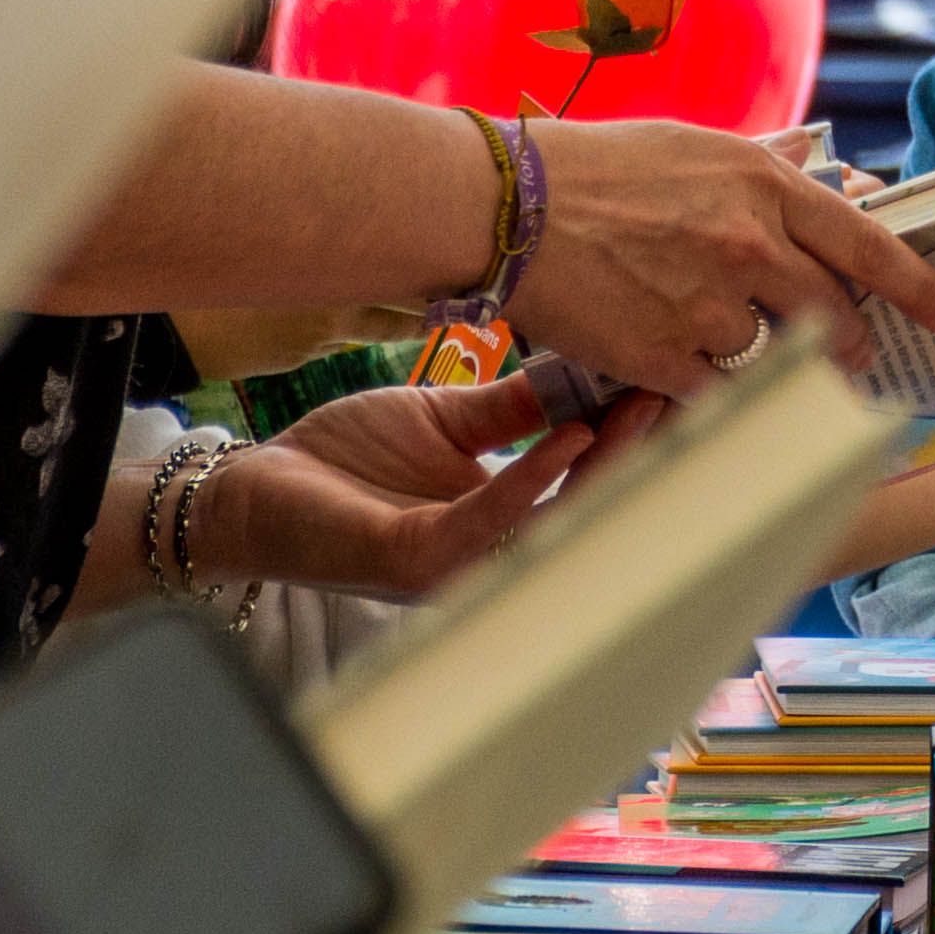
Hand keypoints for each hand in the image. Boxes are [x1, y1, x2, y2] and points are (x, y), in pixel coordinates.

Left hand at [220, 363, 658, 597]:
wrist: (254, 488)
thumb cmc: (343, 462)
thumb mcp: (445, 422)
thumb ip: (514, 408)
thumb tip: (588, 366)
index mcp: (500, 523)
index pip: (589, 485)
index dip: (636, 436)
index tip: (676, 380)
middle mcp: (488, 555)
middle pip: (588, 510)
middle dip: (642, 451)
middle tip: (680, 390)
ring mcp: (454, 567)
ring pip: (553, 523)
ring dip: (605, 466)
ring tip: (643, 408)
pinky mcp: (413, 562)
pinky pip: (488, 524)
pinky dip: (534, 481)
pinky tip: (568, 440)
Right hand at [514, 116, 934, 394]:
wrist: (508, 208)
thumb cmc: (596, 168)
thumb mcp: (694, 145)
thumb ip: (763, 165)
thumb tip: (815, 159)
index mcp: (766, 188)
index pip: (870, 246)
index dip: (920, 288)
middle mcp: (751, 247)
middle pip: (837, 314)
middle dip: (856, 340)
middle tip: (858, 351)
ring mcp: (709, 306)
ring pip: (778, 356)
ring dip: (777, 363)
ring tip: (760, 356)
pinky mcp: (664, 356)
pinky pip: (719, 391)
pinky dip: (720, 390)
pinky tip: (702, 376)